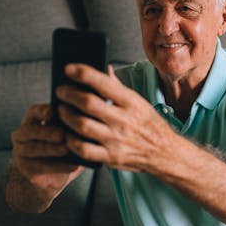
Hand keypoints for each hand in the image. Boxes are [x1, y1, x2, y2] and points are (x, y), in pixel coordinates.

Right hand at [11, 104, 82, 195]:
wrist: (53, 175)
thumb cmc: (63, 146)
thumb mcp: (67, 133)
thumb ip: (70, 126)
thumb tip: (84, 120)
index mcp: (32, 120)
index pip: (33, 112)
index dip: (42, 111)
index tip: (53, 111)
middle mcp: (23, 134)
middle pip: (30, 131)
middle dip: (47, 132)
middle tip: (61, 134)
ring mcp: (21, 152)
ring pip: (34, 149)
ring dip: (51, 149)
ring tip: (66, 149)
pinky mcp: (26, 169)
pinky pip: (41, 167)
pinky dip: (58, 166)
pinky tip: (73, 166)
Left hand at [56, 64, 178, 172]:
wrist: (165, 153)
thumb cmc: (148, 124)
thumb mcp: (138, 102)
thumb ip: (118, 87)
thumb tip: (103, 68)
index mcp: (131, 102)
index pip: (103, 83)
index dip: (82, 73)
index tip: (68, 69)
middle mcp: (124, 120)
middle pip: (88, 103)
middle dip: (68, 94)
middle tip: (60, 91)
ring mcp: (117, 140)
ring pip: (82, 125)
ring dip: (66, 115)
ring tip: (61, 110)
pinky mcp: (111, 157)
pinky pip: (83, 149)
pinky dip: (70, 140)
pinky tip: (68, 134)